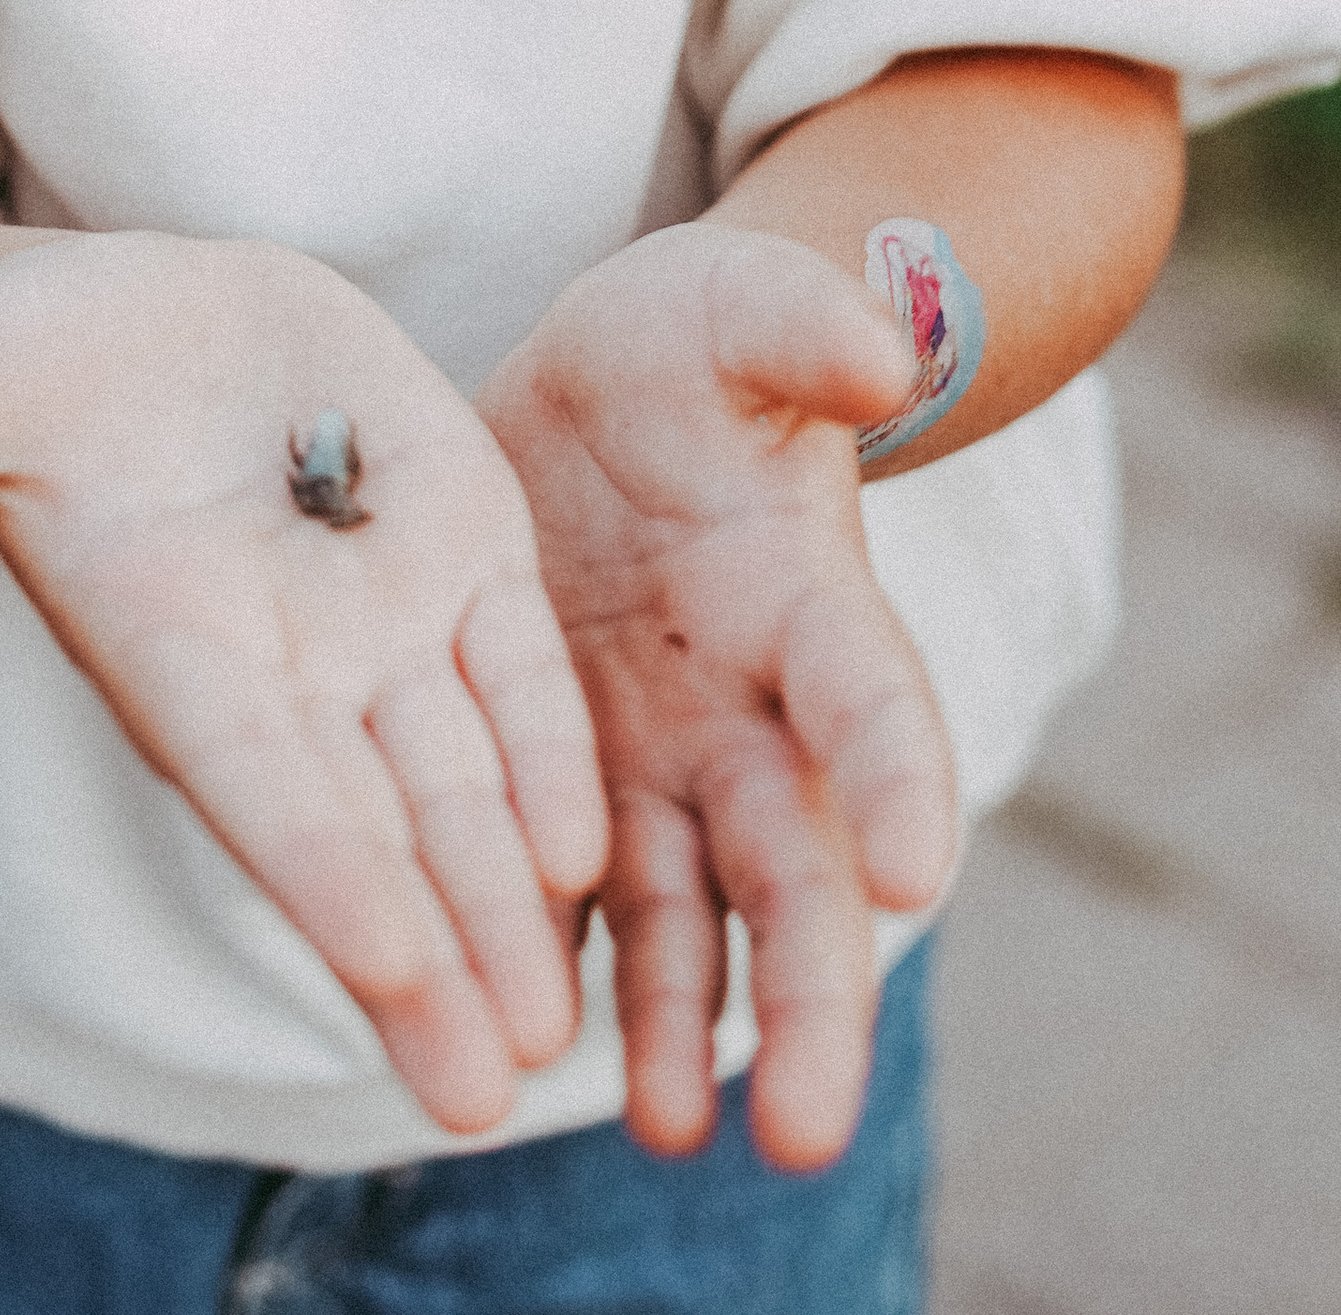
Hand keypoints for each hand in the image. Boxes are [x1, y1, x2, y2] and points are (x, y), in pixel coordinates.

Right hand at [0, 230, 607, 1134]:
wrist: (148, 317)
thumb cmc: (25, 358)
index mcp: (166, 638)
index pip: (251, 776)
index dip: (318, 868)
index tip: (388, 971)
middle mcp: (281, 661)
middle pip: (370, 823)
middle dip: (433, 947)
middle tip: (492, 1084)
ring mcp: (379, 614)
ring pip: (461, 775)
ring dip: (507, 898)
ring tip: (563, 1031)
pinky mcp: (459, 545)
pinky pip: (517, 668)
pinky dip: (552, 751)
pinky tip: (594, 854)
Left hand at [479, 224, 957, 1169]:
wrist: (613, 391)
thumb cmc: (694, 345)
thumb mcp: (732, 307)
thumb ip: (802, 325)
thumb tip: (883, 354)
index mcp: (809, 600)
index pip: (871, 699)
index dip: (897, 776)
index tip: (913, 867)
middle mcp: (757, 712)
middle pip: (800, 867)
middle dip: (811, 994)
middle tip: (805, 1126)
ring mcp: (666, 758)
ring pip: (694, 917)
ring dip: (686, 1026)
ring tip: (661, 1130)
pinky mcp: (572, 782)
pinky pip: (581, 902)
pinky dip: (570, 979)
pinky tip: (524, 1059)